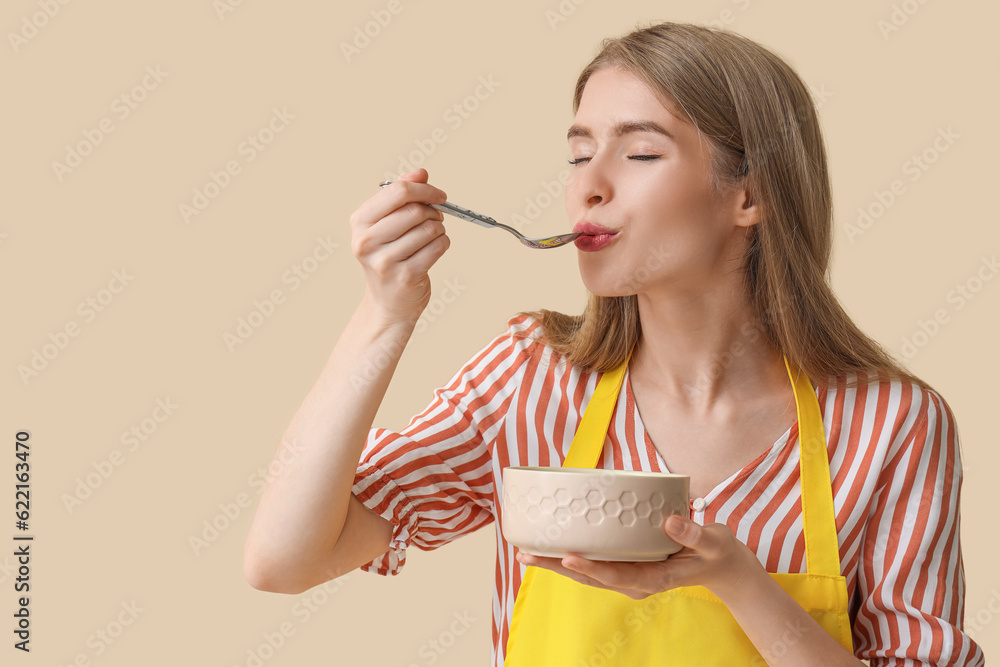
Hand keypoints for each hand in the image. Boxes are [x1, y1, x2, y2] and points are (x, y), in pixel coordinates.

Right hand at [349, 169, 449, 326]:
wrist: (388, 303)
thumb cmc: (389, 257)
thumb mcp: (388, 224)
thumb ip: (402, 195)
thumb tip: (420, 173)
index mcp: (360, 222)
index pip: (398, 191)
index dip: (424, 189)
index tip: (439, 195)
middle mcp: (366, 241)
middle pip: (415, 210)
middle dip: (434, 212)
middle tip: (436, 219)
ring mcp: (384, 260)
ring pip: (429, 228)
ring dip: (439, 230)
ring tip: (432, 237)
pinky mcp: (405, 276)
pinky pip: (437, 247)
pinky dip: (443, 244)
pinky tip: (433, 250)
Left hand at [515, 514, 760, 599]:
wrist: (723, 566)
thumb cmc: (717, 552)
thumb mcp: (714, 541)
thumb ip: (694, 532)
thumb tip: (668, 519)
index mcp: (655, 579)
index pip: (617, 575)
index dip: (592, 567)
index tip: (568, 555)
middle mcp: (637, 582)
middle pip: (591, 577)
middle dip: (558, 567)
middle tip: (525, 555)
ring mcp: (630, 577)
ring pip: (587, 574)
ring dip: (557, 564)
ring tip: (526, 553)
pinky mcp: (628, 568)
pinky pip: (595, 566)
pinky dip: (572, 558)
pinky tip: (553, 547)